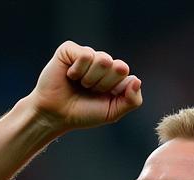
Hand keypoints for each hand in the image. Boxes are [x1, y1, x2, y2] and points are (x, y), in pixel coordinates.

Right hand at [28, 41, 142, 133]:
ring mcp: (87, 55)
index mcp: (113, 76)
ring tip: (80, 84)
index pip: (127, 75)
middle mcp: (101, 63)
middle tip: (90, 91)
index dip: (115, 90)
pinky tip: (70, 75)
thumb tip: (137, 80)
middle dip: (104, 85)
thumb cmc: (83, 114)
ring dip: (91, 79)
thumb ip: (132, 101)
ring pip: (104, 60)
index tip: (101, 97)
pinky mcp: (70, 50)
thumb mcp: (112, 112)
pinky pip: (86, 55)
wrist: (56, 115)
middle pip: (118, 66)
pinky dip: (78, 70)